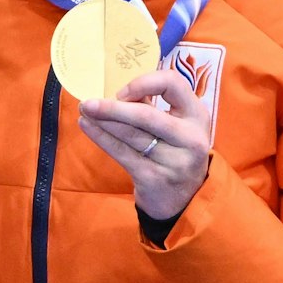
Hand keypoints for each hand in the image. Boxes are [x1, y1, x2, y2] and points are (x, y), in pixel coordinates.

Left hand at [79, 69, 211, 221]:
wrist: (184, 199)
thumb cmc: (176, 152)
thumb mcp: (178, 126)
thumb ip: (153, 105)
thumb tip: (117, 91)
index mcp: (197, 115)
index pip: (173, 83)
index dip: (144, 83)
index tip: (122, 92)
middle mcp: (190, 137)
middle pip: (146, 115)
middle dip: (113, 107)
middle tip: (88, 102)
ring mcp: (173, 160)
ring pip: (130, 134)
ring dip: (102, 121)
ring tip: (84, 111)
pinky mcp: (154, 177)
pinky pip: (122, 153)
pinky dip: (101, 137)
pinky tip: (87, 127)